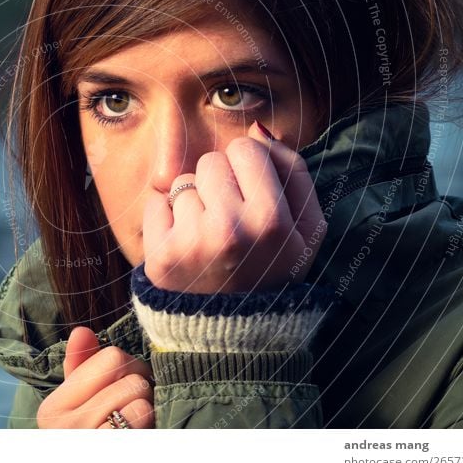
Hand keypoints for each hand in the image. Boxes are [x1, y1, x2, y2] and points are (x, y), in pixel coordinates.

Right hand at [36, 326, 154, 428]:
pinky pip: (141, 414)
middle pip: (128, 372)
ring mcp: (86, 439)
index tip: (122, 393)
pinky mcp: (111, 446)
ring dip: (146, 408)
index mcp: (52, 409)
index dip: (128, 369)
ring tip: (134, 426)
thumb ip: (81, 369)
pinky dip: (148, 423)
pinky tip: (138, 435)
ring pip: (138, 392)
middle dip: (140, 388)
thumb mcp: (83, 408)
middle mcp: (64, 427)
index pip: (111, 356)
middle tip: (132, 411)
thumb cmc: (96, 438)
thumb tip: (80, 331)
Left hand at [142, 120, 326, 294]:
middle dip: (219, 184)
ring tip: (209, 239)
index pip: (245, 148)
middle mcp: (231, 230)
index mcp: (273, 221)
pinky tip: (185, 245)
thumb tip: (256, 129)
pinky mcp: (159, 256)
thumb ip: (292, 171)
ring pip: (182, 183)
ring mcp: (191, 243)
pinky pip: (156, 202)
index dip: (248, 169)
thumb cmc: (272, 270)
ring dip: (194, 203)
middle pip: (210, 161)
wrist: (235, 332)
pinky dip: (167, 218)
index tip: (253, 197)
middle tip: (230, 223)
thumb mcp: (306, 229)